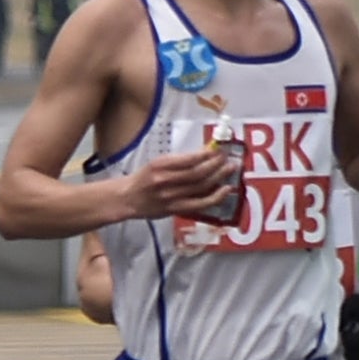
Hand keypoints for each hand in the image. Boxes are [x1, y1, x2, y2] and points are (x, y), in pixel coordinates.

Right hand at [122, 134, 239, 225]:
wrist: (128, 198)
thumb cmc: (144, 178)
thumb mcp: (157, 163)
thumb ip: (178, 161)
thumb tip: (205, 154)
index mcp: (160, 165)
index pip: (188, 160)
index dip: (206, 155)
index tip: (218, 150)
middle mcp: (165, 181)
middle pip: (197, 173)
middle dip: (216, 165)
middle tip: (229, 159)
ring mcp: (171, 197)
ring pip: (200, 187)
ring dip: (218, 178)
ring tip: (230, 170)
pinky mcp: (176, 209)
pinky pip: (199, 204)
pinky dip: (215, 197)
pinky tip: (225, 190)